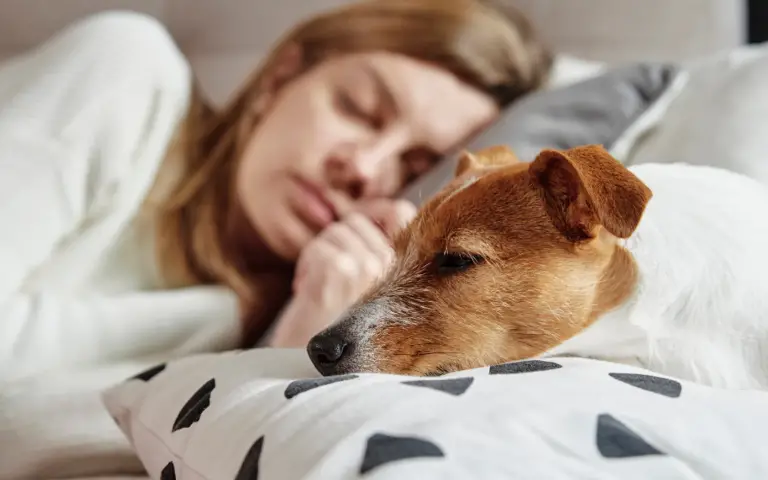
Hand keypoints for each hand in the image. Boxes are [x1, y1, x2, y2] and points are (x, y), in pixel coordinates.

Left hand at [268, 199, 415, 346]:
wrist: (313, 371)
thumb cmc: (339, 330)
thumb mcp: (368, 286)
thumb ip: (379, 250)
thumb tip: (382, 208)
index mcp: (407, 270)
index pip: (399, 210)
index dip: (372, 216)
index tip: (351, 249)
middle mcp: (395, 268)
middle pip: (357, 221)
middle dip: (336, 246)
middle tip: (332, 283)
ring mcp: (369, 270)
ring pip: (335, 231)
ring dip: (319, 257)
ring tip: (322, 291)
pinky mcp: (340, 273)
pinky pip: (319, 246)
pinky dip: (306, 266)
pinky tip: (309, 294)